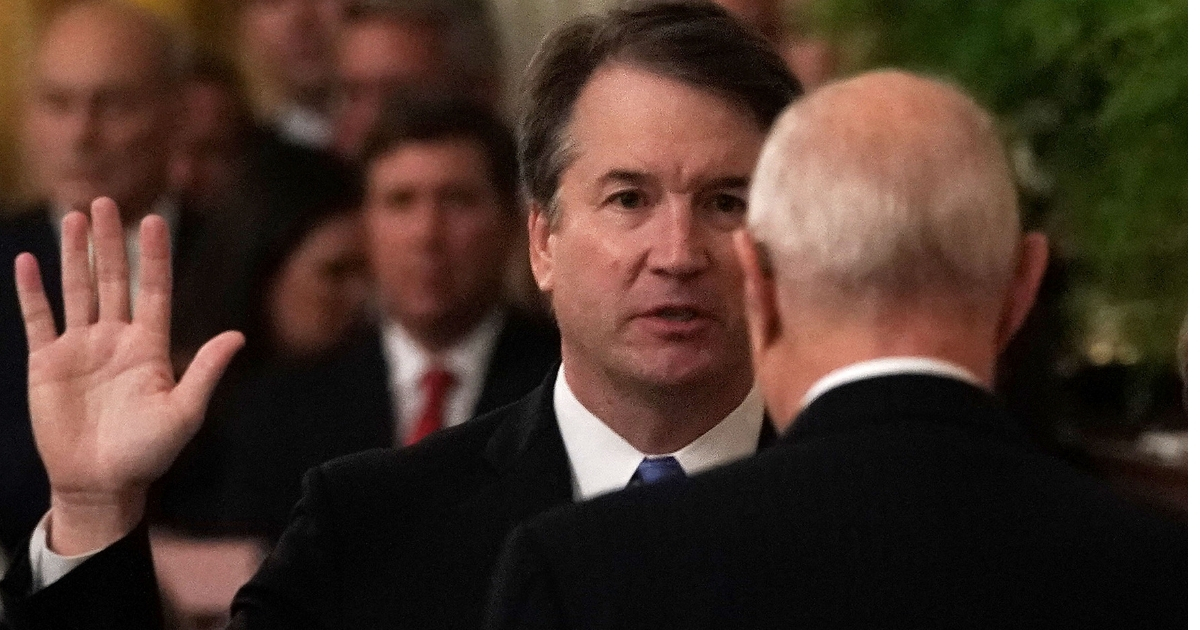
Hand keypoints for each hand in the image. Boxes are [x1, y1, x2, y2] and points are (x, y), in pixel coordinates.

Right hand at [14, 198, 242, 554]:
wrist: (101, 483)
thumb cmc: (148, 453)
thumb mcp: (184, 412)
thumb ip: (205, 371)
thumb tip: (238, 335)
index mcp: (150, 347)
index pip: (153, 290)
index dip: (153, 256)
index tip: (155, 219)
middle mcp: (116, 339)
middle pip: (113, 280)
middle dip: (110, 241)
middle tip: (105, 201)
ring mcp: (81, 348)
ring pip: (78, 290)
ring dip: (74, 254)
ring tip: (73, 216)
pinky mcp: (48, 363)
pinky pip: (39, 319)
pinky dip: (32, 291)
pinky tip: (28, 260)